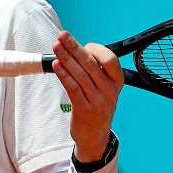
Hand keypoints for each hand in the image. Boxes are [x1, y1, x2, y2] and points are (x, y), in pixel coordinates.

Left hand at [51, 32, 123, 161]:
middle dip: (74, 47)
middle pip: (90, 63)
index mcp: (117, 82)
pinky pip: (73, 88)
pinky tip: (56, 65)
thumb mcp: (104, 88)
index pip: (110, 59)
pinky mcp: (85, 110)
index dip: (95, 48)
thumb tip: (76, 49)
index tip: (82, 43)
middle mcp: (110, 90)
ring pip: (80, 74)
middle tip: (62, 36)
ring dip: (66, 58)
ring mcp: (98, 101)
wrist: (95, 136)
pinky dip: (64, 75)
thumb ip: (95, 70)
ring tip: (55, 47)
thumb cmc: (96, 106)